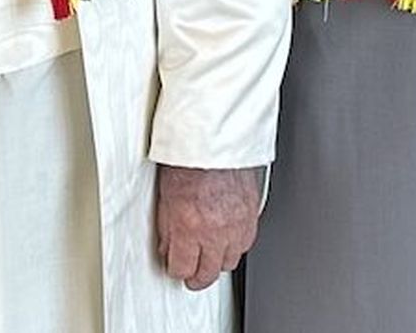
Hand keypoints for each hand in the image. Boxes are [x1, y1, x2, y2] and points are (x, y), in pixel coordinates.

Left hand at [155, 165, 260, 290]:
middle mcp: (215, 230)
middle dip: (198, 277)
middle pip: (209, 273)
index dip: (177, 270)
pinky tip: (225, 239)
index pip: (183, 268)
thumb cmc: (187, 159)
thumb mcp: (164, 197)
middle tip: (192, 276)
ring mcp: (236, 225)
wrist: (213, 139)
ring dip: (218, 261)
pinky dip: (235, 245)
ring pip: (229, 261)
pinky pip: (245, 243)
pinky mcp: (251, 216)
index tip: (175, 268)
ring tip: (208, 257)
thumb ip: (167, 229)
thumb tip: (167, 249)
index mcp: (189, 225)